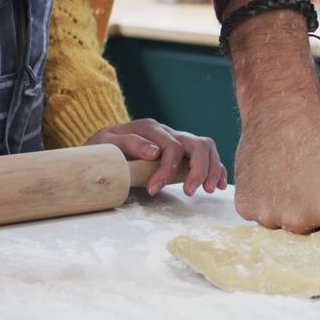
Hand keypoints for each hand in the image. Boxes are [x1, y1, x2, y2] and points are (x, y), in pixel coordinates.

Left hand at [85, 119, 227, 196]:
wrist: (100, 148)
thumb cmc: (101, 148)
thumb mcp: (105, 143)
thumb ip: (128, 143)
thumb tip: (154, 151)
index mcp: (150, 128)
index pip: (170, 146)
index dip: (166, 169)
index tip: (153, 191)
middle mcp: (168, 132)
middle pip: (197, 144)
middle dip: (198, 169)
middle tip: (190, 192)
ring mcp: (178, 140)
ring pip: (206, 148)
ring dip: (211, 169)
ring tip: (207, 190)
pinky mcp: (183, 152)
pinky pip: (208, 156)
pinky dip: (217, 169)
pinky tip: (218, 185)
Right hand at [234, 100, 319, 232]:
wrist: (282, 106)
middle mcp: (299, 221)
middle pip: (317, 226)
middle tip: (315, 174)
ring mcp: (269, 216)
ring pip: (288, 222)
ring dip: (293, 205)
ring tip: (294, 173)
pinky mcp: (246, 206)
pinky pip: (263, 213)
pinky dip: (269, 199)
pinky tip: (274, 175)